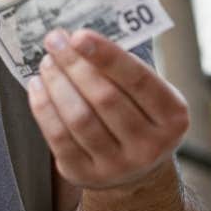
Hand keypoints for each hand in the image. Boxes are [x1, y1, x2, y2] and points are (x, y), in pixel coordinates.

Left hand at [28, 29, 189, 190]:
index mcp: (172, 117)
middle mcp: (150, 146)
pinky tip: (38, 86)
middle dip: (74, 65)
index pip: (138, 80)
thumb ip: (125, 71)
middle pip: (105, 98)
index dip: (106, 56)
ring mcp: (118, 166)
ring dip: (57, 84)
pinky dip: (44, 108)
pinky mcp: (86, 176)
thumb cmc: (138, 117)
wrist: (136, 173)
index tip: (78, 35)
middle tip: (54, 40)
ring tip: (47, 62)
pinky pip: (59, 138)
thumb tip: (78, 39)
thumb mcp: (150, 97)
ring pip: (79, 118)